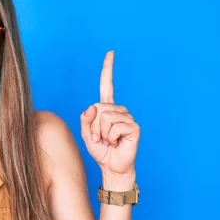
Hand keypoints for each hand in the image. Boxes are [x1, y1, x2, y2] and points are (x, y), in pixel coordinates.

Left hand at [80, 51, 139, 176]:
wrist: (112, 166)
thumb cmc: (101, 150)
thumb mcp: (86, 134)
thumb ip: (85, 119)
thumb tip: (93, 107)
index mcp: (107, 109)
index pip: (107, 86)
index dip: (108, 70)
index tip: (111, 53)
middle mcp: (118, 110)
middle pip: (98, 108)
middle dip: (93, 126)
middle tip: (100, 138)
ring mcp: (127, 117)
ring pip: (105, 118)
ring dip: (101, 133)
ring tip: (109, 141)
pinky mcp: (133, 127)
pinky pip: (114, 127)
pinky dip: (111, 138)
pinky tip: (117, 143)